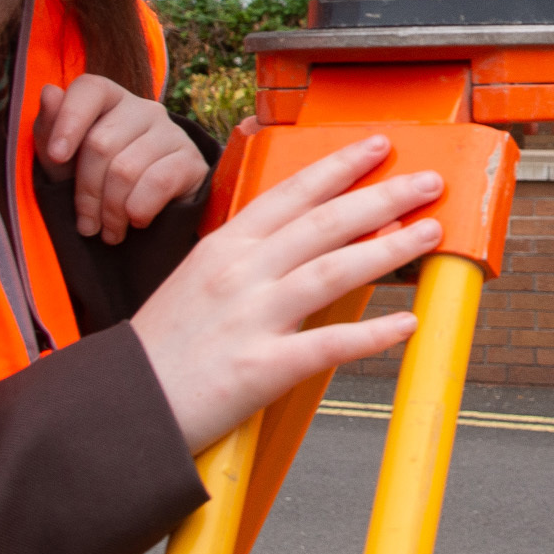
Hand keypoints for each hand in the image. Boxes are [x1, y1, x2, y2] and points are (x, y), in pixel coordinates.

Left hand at [38, 76, 209, 242]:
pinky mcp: (191, 160)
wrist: (150, 211)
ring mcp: (171, 132)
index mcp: (109, 98)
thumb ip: (50, 128)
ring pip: (126, 170)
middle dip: (86, 193)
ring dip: (111, 211)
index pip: (88, 89)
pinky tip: (136, 221)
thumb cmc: (98, 178)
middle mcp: (143, 108)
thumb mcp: (63, 160)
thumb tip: (49, 92)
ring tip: (109, 231)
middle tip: (86, 225)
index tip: (56, 157)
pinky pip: (157, 183)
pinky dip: (138, 211)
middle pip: (101, 143)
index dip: (68, 121)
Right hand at [128, 134, 432, 450]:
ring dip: (389, 249)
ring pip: (332, 271)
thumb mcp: (195, 280)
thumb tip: (297, 236)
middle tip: (429, 181)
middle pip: (323, 223)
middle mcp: (239, 274)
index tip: (379, 145)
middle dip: (382, 196)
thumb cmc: (163, 348)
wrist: (122, 407)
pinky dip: (371, 335)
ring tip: (431, 233)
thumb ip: (244, 255)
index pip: (291, 193)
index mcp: (223, 248)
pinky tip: (407, 324)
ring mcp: (250, 319)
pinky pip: (326, 346)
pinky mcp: (259, 369)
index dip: (339, 166)